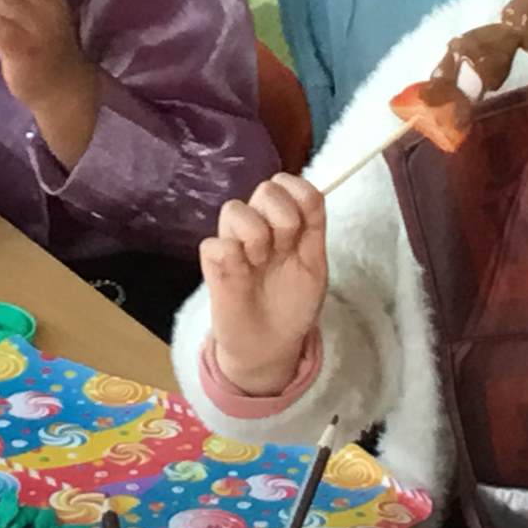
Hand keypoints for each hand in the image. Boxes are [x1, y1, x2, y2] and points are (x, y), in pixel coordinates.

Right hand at [201, 174, 327, 394]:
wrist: (271, 344)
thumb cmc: (293, 304)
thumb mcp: (315, 264)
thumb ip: (314, 227)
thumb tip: (312, 192)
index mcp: (286, 221)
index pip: (289, 184)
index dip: (299, 193)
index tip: (305, 225)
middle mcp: (259, 224)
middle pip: (266, 189)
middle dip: (283, 218)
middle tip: (285, 250)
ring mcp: (233, 240)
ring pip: (235, 209)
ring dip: (256, 237)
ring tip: (260, 263)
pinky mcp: (212, 260)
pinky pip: (217, 243)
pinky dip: (234, 258)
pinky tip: (242, 276)